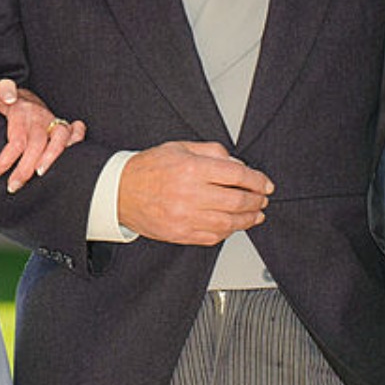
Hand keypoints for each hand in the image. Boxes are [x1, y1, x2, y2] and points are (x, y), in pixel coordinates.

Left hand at [0, 78, 85, 191]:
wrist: (22, 96)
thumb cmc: (7, 99)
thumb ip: (2, 91)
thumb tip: (10, 97)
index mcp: (22, 114)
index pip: (15, 141)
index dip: (4, 161)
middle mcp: (40, 119)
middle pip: (36, 145)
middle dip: (25, 168)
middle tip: (13, 186)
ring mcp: (53, 121)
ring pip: (59, 139)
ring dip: (52, 157)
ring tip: (41, 174)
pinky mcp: (62, 125)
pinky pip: (76, 131)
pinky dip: (78, 141)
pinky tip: (72, 157)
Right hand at [117, 141, 272, 244]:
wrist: (119, 192)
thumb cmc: (148, 169)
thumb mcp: (179, 147)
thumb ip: (212, 152)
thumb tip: (237, 165)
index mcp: (191, 168)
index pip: (237, 175)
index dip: (257, 180)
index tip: (265, 183)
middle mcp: (190, 194)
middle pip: (238, 200)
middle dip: (257, 200)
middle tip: (263, 199)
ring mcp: (186, 217)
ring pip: (230, 222)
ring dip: (248, 219)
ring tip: (256, 214)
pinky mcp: (181, 233)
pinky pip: (214, 236)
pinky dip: (229, 231)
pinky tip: (233, 225)